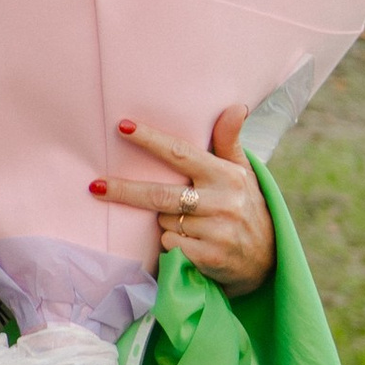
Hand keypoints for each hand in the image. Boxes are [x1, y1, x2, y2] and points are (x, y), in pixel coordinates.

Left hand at [93, 104, 275, 292]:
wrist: (268, 259)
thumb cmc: (245, 206)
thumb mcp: (242, 173)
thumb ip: (230, 141)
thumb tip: (237, 106)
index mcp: (227, 175)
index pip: (181, 153)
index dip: (149, 139)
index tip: (121, 126)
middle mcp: (223, 202)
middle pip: (160, 195)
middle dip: (125, 190)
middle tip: (95, 185)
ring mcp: (217, 232)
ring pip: (164, 221)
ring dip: (163, 221)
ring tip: (187, 223)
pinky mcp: (210, 258)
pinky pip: (171, 245)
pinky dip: (172, 243)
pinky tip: (190, 244)